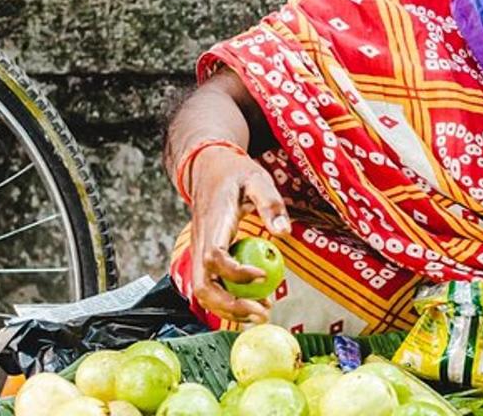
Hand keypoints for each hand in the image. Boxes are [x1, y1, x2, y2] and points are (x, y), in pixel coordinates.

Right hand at [188, 149, 290, 323]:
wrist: (207, 169)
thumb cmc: (235, 174)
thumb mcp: (257, 179)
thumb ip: (270, 203)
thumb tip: (283, 232)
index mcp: (214, 223)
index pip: (214, 257)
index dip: (235, 273)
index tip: (262, 276)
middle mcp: (200, 243)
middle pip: (203, 286)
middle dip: (229, 306)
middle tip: (262, 312)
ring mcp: (199, 253)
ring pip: (203, 292)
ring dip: (229, 309)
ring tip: (262, 312)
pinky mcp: (204, 258)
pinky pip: (210, 286)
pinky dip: (228, 300)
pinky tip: (254, 302)